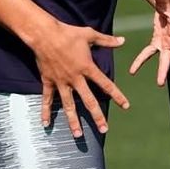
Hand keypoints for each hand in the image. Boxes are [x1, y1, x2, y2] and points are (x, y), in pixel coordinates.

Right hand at [30, 20, 128, 138]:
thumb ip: (107, 40)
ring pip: (69, 105)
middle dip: (97, 116)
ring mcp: (61, 82)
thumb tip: (123, 40)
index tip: (125, 106)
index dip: (117, 95)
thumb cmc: (68, 33)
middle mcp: (76, 78)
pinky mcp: (48, 82)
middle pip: (89, 101)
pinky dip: (45, 111)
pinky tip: (46, 124)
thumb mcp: (90, 35)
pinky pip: (47, 99)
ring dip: (73, 121)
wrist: (44, 34)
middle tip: (104, 130)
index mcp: (87, 68)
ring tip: (78, 135)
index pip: (106, 84)